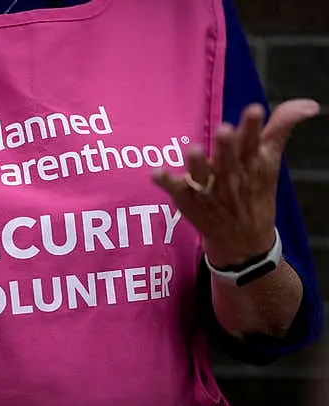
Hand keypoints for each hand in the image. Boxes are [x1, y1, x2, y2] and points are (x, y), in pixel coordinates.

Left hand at [153, 99, 318, 266]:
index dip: (253, 128)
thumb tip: (309, 104)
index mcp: (250, 164)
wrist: (243, 240)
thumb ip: (281, 128)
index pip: (254, 143)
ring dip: (197, 164)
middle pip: (228, 159)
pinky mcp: (188, 200)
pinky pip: (175, 190)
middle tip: (224, 130)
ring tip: (194, 150)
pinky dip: (166, 182)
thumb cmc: (253, 190)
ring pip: (202, 176)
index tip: (254, 110)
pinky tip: (155, 173)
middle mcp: (229, 177)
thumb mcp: (270, 161)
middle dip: (227, 146)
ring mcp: (208, 190)